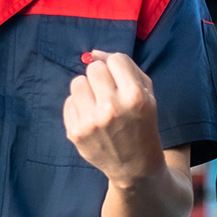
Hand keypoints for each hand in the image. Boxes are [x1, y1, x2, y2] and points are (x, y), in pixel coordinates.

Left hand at [65, 51, 164, 184]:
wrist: (135, 164)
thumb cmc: (142, 123)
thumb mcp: (147, 94)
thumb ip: (126, 68)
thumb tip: (94, 52)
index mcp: (135, 96)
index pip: (116, 60)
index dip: (118, 67)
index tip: (121, 79)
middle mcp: (112, 107)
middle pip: (94, 68)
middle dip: (101, 77)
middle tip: (108, 92)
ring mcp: (91, 121)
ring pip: (77, 82)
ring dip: (87, 89)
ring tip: (98, 103)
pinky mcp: (75, 132)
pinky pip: (69, 101)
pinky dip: (79, 106)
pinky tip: (91, 117)